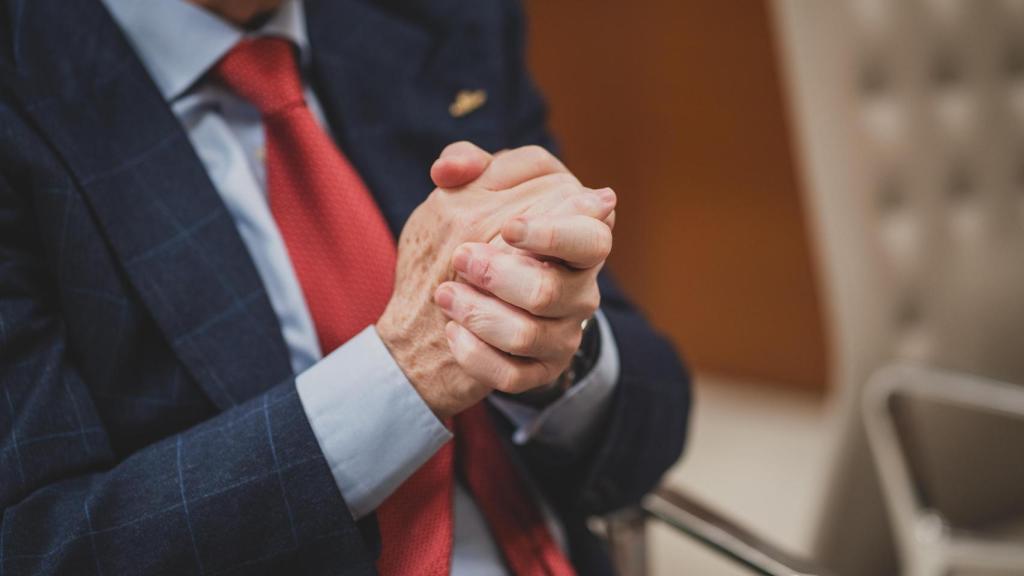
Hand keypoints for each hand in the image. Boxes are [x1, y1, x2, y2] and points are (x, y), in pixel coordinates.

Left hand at [435, 165, 613, 402]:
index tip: (508, 228)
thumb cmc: (473, 236)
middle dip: (499, 276)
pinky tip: (452, 333)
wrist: (446, 304)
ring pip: (527, 335)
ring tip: (445, 296)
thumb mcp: (472, 193)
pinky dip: (475, 355)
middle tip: (461, 258)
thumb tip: (449, 168)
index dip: (553, 234)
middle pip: (551, 290)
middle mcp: (579, 290)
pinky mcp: (540, 371)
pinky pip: (511, 374)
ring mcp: (562, 334)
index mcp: (576, 240)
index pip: (591, 236)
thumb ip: (467, 165)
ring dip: (477, 313)